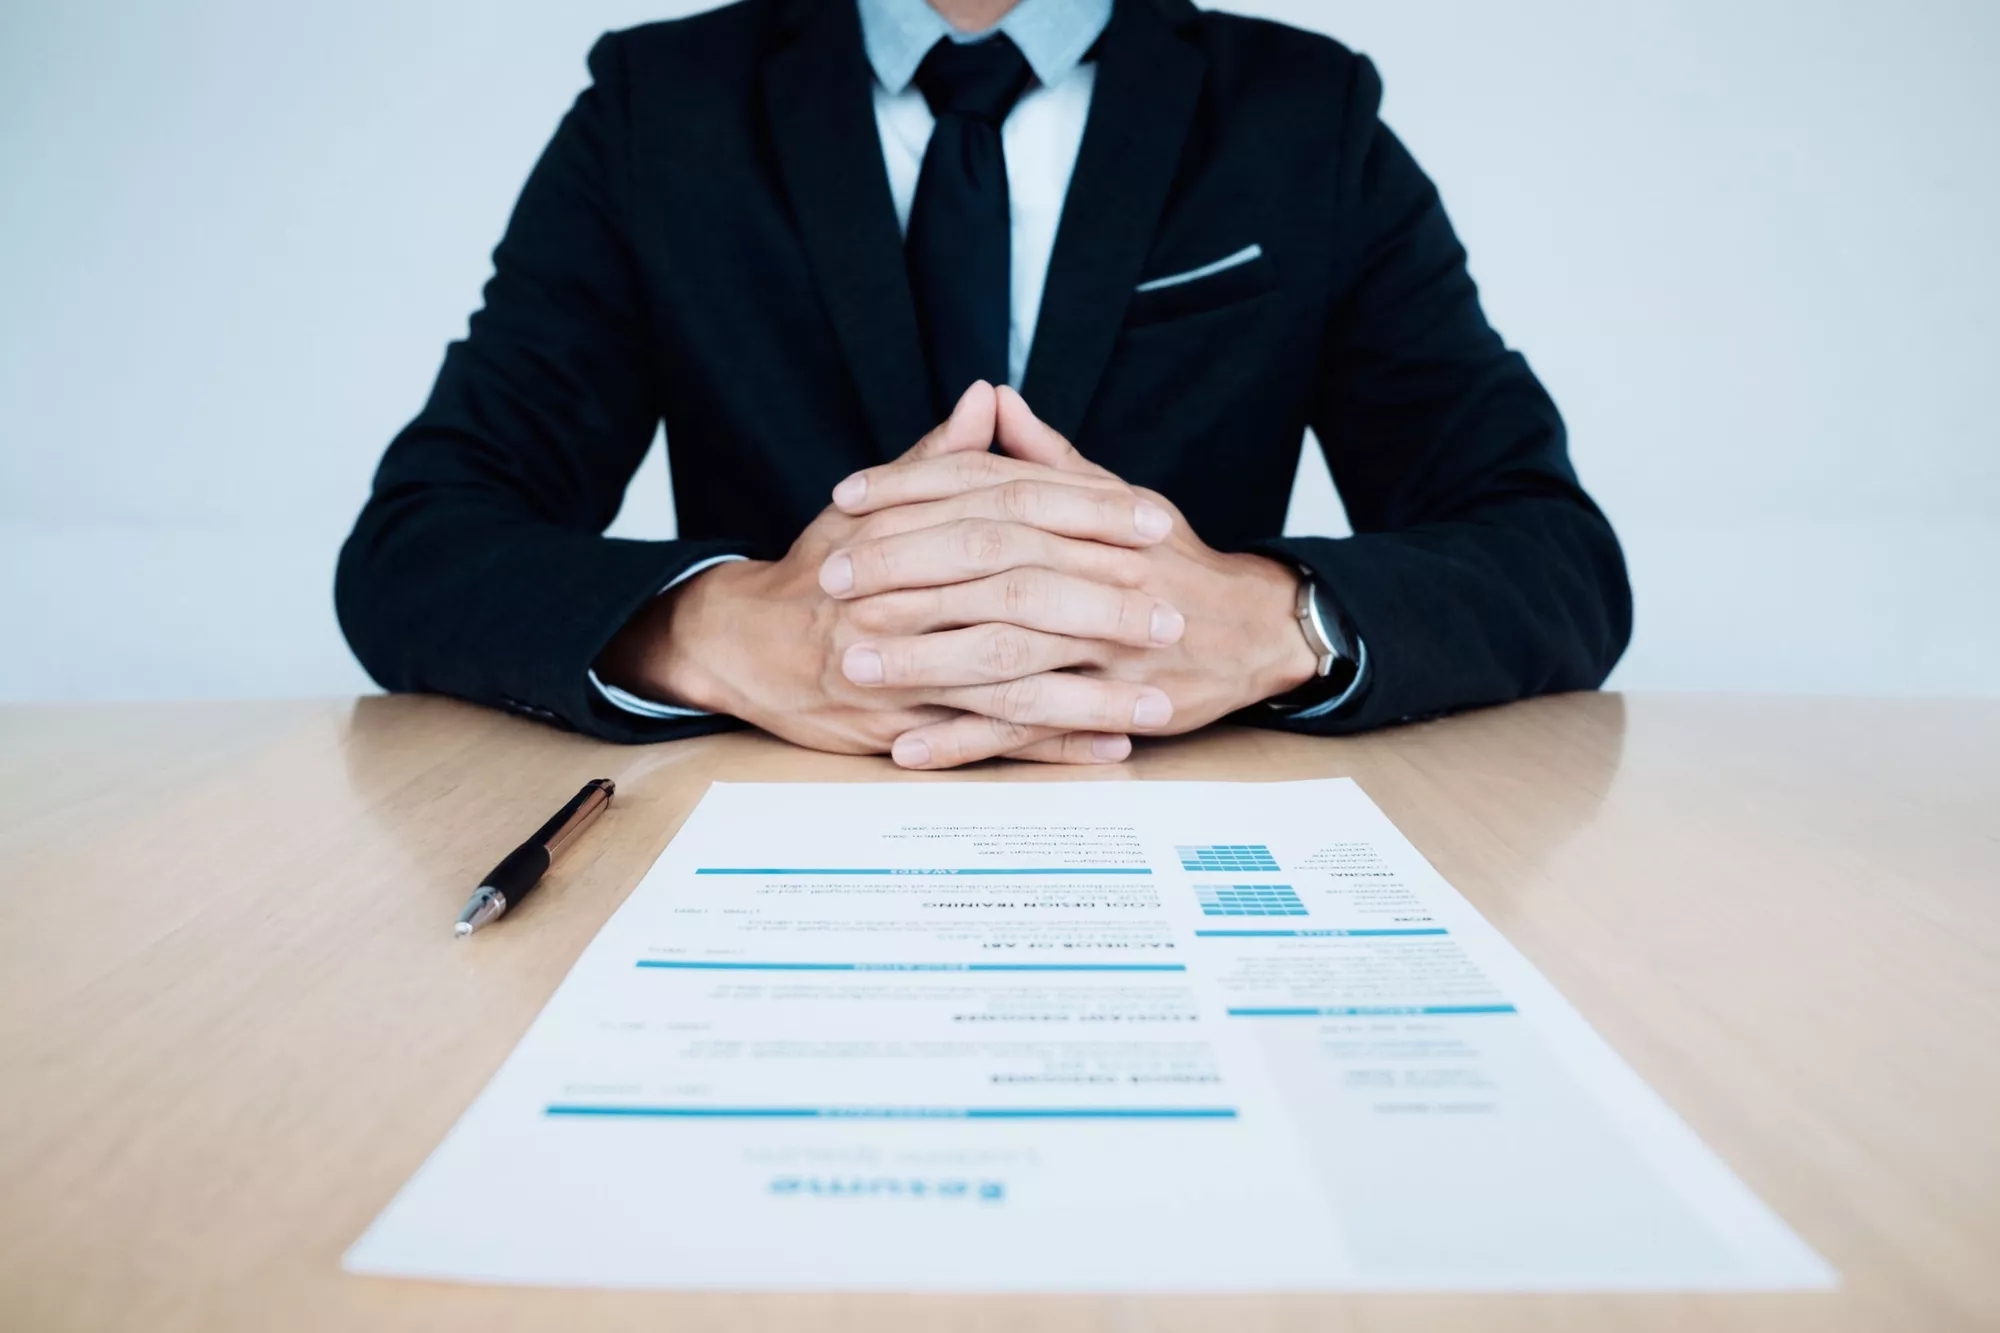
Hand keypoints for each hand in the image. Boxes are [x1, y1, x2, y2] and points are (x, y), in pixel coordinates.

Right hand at [596, 384, 1187, 763]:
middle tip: (1171, 614)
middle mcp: (901, 595)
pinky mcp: (895, 725)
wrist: (742, 643)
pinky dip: (1049, 747)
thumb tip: (987, 398)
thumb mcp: (873, 508)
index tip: (1154, 521)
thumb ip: (938, 460)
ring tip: (1160, 702)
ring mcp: (898, 667)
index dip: (1087, 514)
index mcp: (906, 529)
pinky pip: (984, 739)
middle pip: (1017, 593)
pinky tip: (1110, 748)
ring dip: (1090, 693)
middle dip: (1101, 606)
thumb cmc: (821, 572)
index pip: (1011, 510)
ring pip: (1008, 677)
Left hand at [823, 386, 1318, 766]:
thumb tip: (992, 400)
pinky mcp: (1110, 705)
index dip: (913, 490)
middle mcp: (1096, 570)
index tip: (847, 498)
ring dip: (923, 659)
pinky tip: (909, 744)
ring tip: (854, 663)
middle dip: (904, 571)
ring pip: (1003, 647)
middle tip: (832, 581)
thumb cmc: (1172, 562)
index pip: (989, 490)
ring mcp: (1104, 643)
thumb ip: (1046, 458)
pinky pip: (1029, 728)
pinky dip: (967, 739)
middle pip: (989, 563)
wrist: (1255, 629)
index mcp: (1088, 514)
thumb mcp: (1117, 498)